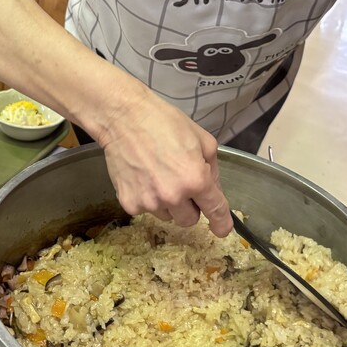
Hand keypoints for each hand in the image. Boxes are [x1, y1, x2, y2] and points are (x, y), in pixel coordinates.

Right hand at [98, 92, 232, 235]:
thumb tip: (214, 190)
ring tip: (158, 173)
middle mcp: (173, 196)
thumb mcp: (202, 139)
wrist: (124, 118)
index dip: (221, 223)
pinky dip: (147, 197)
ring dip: (167, 202)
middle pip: (189, 219)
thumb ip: (213, 169)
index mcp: (195, 180)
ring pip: (167, 215)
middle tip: (180, 183)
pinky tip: (143, 175)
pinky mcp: (129, 203)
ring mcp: (149, 202)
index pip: (215, 211)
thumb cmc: (163, 122)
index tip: (222, 229)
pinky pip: (146, 209)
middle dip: (190, 206)